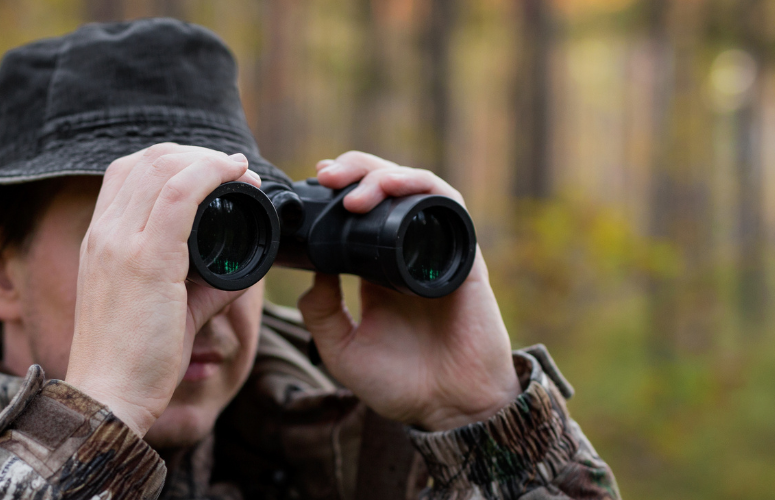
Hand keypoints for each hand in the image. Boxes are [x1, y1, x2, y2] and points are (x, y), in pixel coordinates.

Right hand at [66, 143, 261, 435]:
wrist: (107, 397)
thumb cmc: (133, 362)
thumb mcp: (163, 309)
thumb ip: (202, 287)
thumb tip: (239, 272)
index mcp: (99, 240)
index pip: (127, 171)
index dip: (173, 159)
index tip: (211, 172)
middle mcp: (103, 233)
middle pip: (147, 160)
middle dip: (196, 153)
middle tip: (233, 170)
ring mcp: (119, 243)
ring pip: (163, 168)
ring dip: (208, 160)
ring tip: (240, 172)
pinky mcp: (145, 260)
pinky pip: (179, 195)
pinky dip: (211, 175)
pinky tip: (235, 175)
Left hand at [298, 151, 519, 431]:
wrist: (448, 409)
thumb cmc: (400, 385)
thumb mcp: (341, 349)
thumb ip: (321, 312)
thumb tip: (311, 269)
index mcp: (378, 270)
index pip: (362, 211)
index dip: (340, 189)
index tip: (314, 182)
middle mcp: (408, 253)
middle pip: (385, 189)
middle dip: (355, 169)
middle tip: (326, 175)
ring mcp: (436, 250)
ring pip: (415, 188)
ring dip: (383, 175)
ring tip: (353, 189)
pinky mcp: (463, 255)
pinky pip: (447, 205)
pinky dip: (419, 187)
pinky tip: (392, 189)